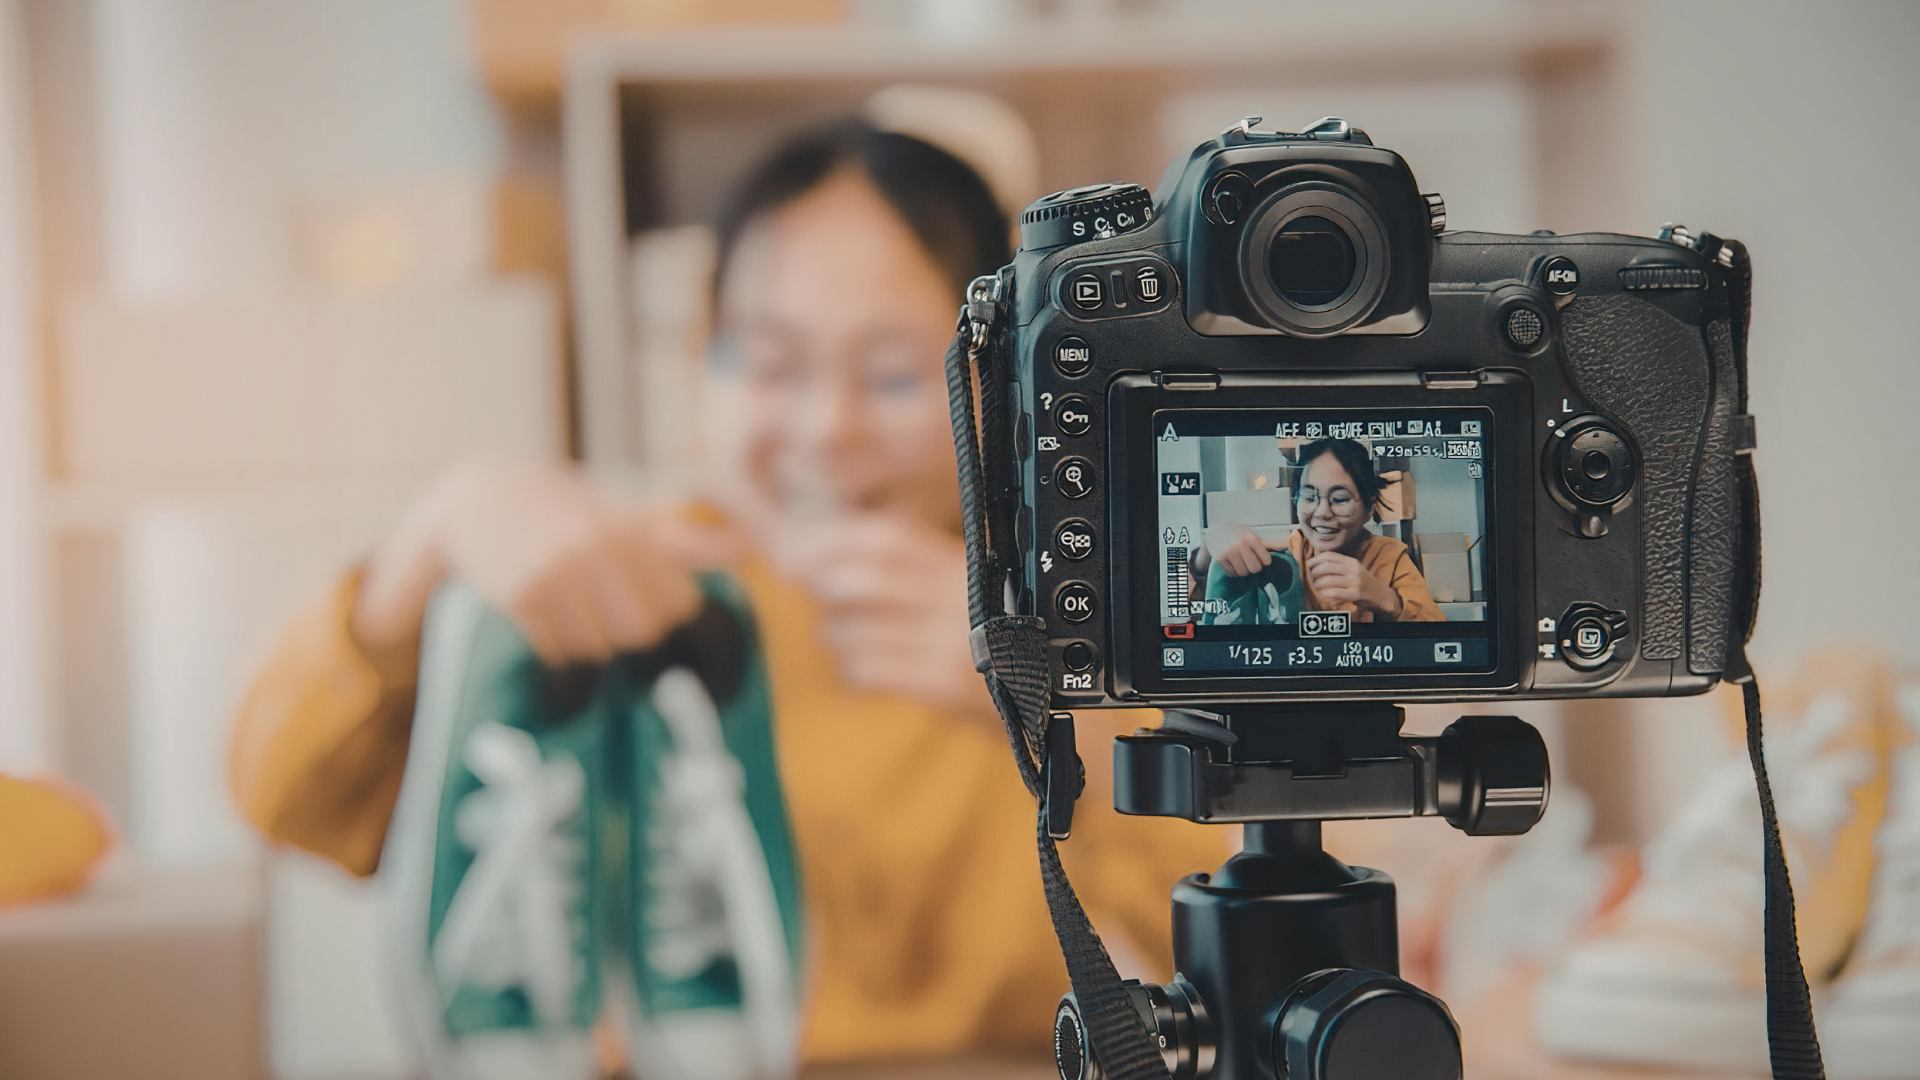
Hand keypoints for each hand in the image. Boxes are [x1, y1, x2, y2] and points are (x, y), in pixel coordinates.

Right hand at [353, 461, 738, 673]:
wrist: (475, 499)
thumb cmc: (562, 513)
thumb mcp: (621, 518)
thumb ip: (681, 541)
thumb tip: (743, 554)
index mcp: (628, 531)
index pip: (676, 606)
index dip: (664, 618)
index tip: (644, 610)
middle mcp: (597, 549)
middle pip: (640, 633)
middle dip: (628, 635)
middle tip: (602, 613)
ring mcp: (558, 572)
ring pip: (598, 648)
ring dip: (590, 645)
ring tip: (572, 613)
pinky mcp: (521, 595)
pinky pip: (557, 651)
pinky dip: (556, 650)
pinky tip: (546, 623)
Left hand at [772, 513, 996, 727]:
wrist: (1049, 698)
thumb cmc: (993, 641)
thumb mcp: (963, 591)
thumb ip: (910, 571)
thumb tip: (826, 559)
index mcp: (961, 567)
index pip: (890, 538)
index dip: (834, 540)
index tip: (795, 550)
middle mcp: (958, 598)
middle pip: (870, 577)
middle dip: (823, 582)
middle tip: (808, 591)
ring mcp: (952, 643)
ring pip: (859, 628)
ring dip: (833, 633)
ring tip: (840, 637)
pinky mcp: (946, 685)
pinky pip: (869, 670)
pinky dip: (850, 670)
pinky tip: (860, 672)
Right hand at [1208, 527, 1274, 577]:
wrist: (1217, 531)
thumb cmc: (1239, 535)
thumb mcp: (1254, 536)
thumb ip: (1270, 544)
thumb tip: (1288, 545)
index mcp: (1251, 538)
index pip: (1266, 561)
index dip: (1264, 560)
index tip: (1259, 556)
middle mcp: (1240, 545)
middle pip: (1255, 569)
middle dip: (1254, 567)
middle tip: (1250, 560)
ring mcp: (1228, 552)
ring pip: (1244, 573)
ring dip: (1244, 570)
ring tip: (1241, 561)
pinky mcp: (1220, 559)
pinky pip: (1232, 574)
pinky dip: (1234, 571)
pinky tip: (1233, 563)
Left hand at [1305, 550, 1402, 619]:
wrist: (1380, 595)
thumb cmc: (1361, 582)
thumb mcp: (1352, 569)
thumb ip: (1338, 564)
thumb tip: (1315, 561)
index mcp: (1351, 561)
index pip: (1328, 555)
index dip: (1315, 560)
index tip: (1308, 565)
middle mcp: (1353, 569)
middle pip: (1326, 566)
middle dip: (1313, 572)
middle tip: (1310, 578)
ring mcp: (1355, 581)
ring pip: (1328, 580)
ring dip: (1317, 584)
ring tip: (1316, 587)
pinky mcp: (1355, 594)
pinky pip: (1333, 592)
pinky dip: (1324, 594)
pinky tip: (1323, 595)